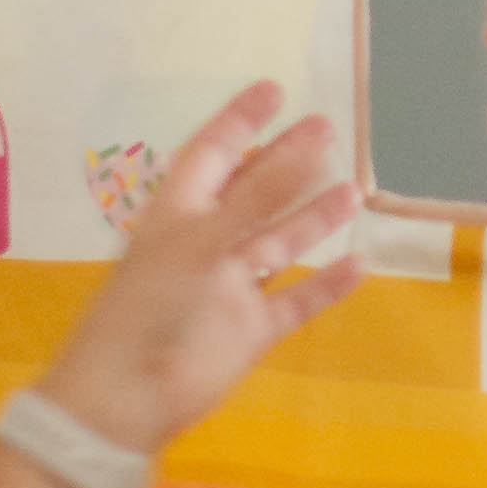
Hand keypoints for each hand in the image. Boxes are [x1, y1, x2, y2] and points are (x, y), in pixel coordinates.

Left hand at [43, 84, 363, 460]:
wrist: (127, 399)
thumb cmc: (152, 307)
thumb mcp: (203, 241)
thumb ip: (260, 196)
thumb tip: (310, 146)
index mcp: (180, 212)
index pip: (213, 152)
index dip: (241, 119)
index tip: (275, 88)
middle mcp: (208, 242)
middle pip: (254, 191)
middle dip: (288, 159)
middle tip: (329, 129)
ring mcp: (231, 287)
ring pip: (280, 242)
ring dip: (315, 217)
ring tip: (357, 190)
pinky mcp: (251, 330)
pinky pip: (296, 299)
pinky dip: (325, 283)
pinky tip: (360, 263)